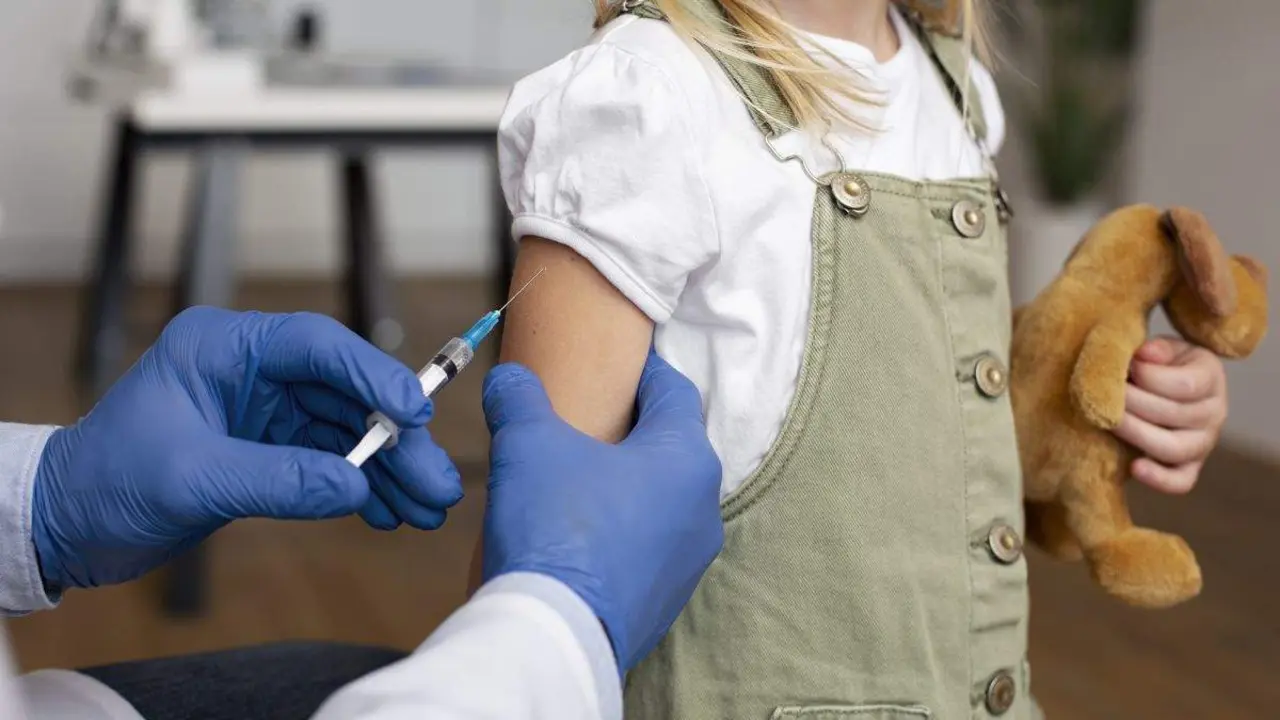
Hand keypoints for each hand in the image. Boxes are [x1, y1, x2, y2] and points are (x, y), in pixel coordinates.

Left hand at [33, 307, 460, 590]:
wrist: (67, 526)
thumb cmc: (106, 484)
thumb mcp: (192, 479)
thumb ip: (278, 479)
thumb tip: (356, 484)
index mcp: (222, 348)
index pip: (317, 346)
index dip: (375, 376)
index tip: (416, 415)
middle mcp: (250, 370)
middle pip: (345, 393)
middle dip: (396, 440)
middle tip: (438, 482)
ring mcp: (262, 408)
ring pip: (346, 429)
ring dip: (389, 468)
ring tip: (428, 508)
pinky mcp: (266, 446)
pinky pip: (328, 459)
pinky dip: (360, 486)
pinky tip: (388, 512)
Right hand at [480, 349, 722, 671]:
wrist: (554, 633)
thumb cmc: (555, 524)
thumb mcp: (528, 443)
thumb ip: (520, 398)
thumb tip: (508, 378)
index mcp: (687, 458)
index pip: (673, 391)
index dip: (643, 371)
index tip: (617, 363)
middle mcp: (703, 508)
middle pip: (670, 448)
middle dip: (632, 430)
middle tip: (589, 418)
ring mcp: (689, 561)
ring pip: (662, 500)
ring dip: (627, 484)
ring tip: (578, 477)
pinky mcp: (665, 601)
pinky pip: (647, 547)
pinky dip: (622, 531)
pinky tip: (581, 533)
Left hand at [1116, 336, 1227, 493]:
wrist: (1161, 389)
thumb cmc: (1158, 364)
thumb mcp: (1160, 349)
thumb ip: (1155, 350)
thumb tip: (1145, 355)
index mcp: (1210, 377)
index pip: (1185, 385)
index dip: (1149, 377)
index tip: (1125, 368)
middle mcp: (1215, 412)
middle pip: (1175, 415)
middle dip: (1131, 403)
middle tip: (1101, 394)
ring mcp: (1204, 443)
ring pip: (1174, 448)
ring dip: (1136, 434)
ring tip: (1108, 421)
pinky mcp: (1190, 467)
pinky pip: (1181, 482)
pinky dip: (1159, 479)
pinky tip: (1134, 467)